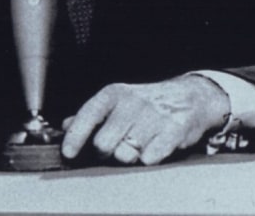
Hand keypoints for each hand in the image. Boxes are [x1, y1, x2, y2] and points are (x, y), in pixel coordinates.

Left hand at [61, 75, 228, 164]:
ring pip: (125, 154)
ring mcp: (154, 117)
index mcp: (113, 94)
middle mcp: (132, 103)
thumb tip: (65, 127)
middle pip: (103, 143)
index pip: (87, 115)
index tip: (68, 153)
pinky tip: (152, 148)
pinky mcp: (173, 131)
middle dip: (104, 153)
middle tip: (112, 149)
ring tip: (136, 146)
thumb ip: (90, 116)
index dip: (75, 137)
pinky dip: (148, 159)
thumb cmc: (145, 104)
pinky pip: (149, 159)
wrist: (189, 97)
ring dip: (127, 157)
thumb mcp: (116, 102)